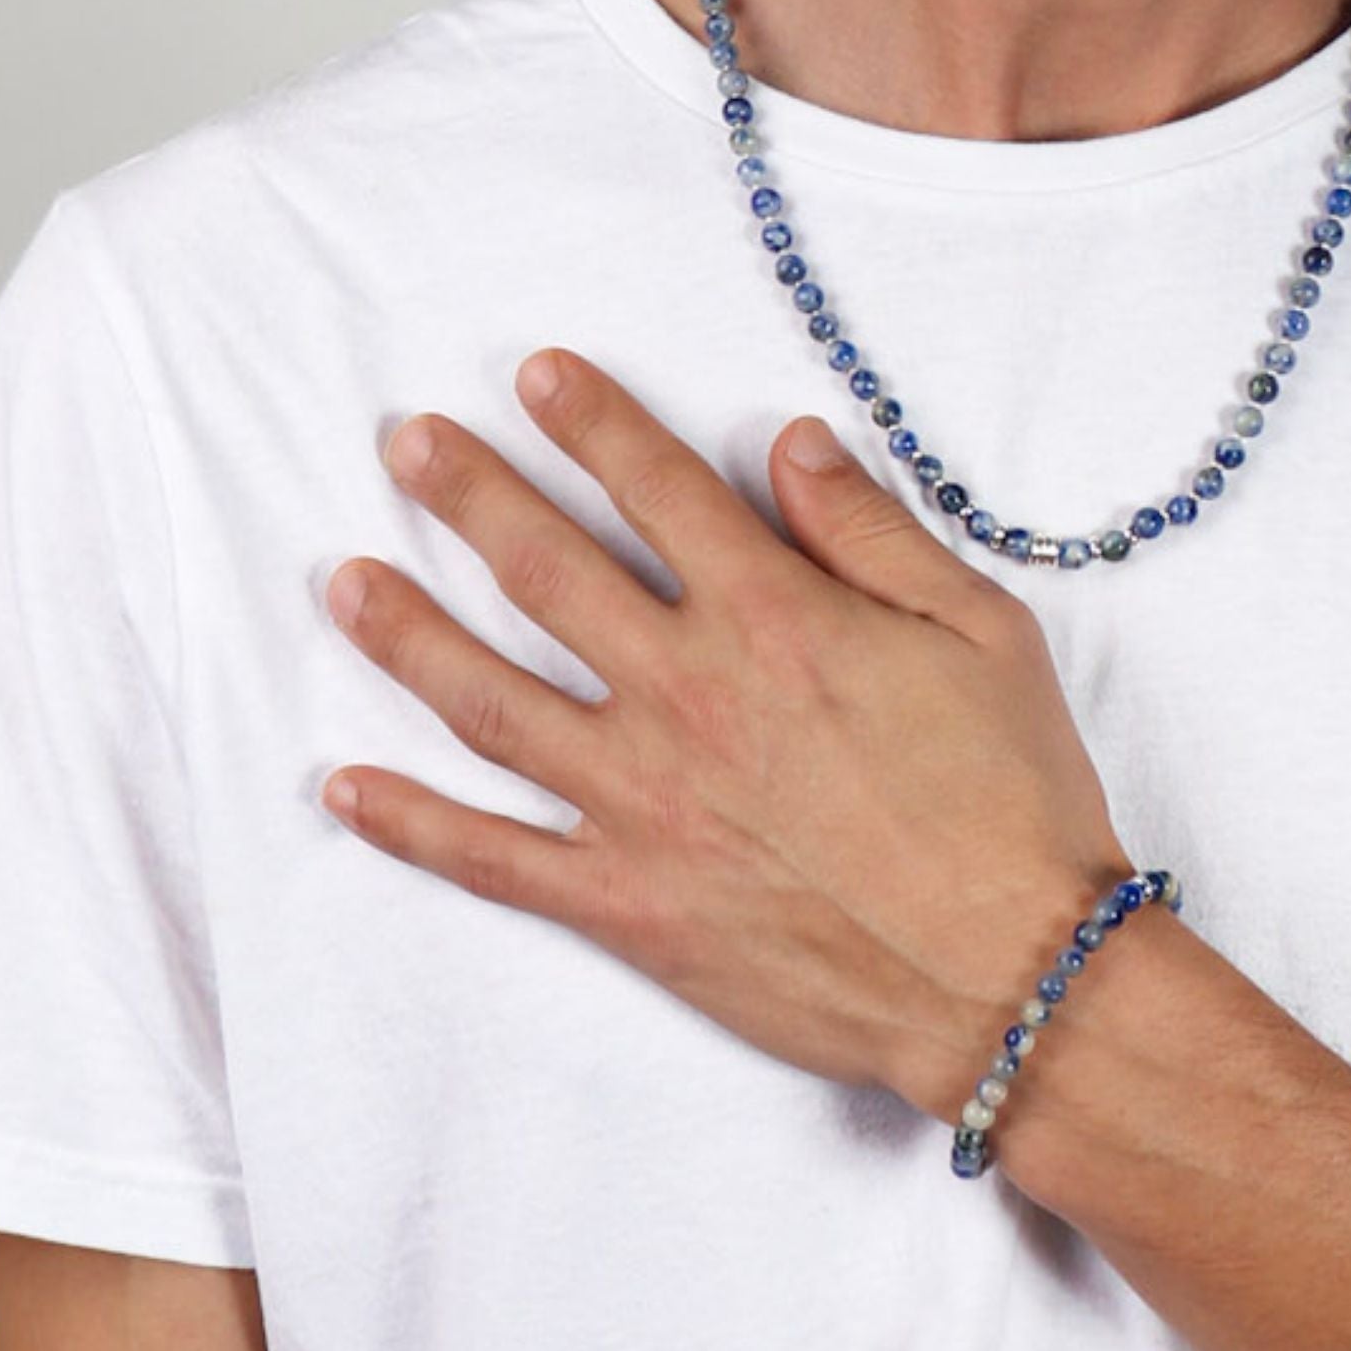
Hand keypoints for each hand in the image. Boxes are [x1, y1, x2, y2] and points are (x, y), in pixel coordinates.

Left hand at [320, 347, 1134, 1123]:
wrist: (1006, 976)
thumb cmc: (1008, 798)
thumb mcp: (980, 629)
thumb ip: (872, 529)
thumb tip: (791, 442)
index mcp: (770, 618)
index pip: (655, 489)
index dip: (590, 421)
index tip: (534, 374)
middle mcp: (684, 694)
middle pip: (546, 572)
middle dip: (469, 497)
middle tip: (408, 446)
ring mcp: (641, 802)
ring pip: (490, 700)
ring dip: (407, 634)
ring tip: (342, 582)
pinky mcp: (626, 903)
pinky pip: (493, 858)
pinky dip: (411, 826)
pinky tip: (345, 789)